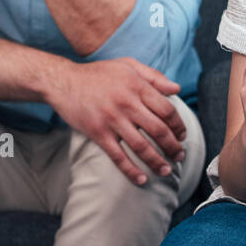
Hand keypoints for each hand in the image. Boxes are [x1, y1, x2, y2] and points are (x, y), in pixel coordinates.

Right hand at [46, 57, 185, 185]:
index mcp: (137, 86)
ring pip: (141, 146)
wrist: (63, 81)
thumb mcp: (127, 65)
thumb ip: (153, 76)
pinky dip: (131, 170)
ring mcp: (112, 119)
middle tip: (179, 156)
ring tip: (166, 171)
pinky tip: (141, 180)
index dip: (179, 125)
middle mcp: (127, 103)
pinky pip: (118, 156)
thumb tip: (176, 89)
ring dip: (157, 162)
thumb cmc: (97, 73)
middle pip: (159, 130)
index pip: (167, 109)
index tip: (182, 135)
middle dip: (173, 147)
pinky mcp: (97, 133)